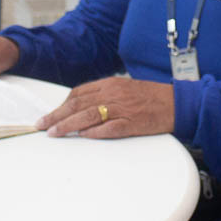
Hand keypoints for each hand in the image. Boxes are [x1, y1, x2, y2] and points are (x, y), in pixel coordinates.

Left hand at [39, 77, 173, 139]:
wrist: (178, 102)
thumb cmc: (152, 97)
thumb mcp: (125, 89)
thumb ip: (104, 96)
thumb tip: (82, 108)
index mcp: (110, 84)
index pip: (78, 94)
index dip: (61, 105)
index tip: (49, 115)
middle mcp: (113, 94)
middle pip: (77, 104)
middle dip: (56, 115)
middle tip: (42, 125)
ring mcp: (122, 109)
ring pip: (88, 116)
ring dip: (68, 125)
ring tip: (54, 133)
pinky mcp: (132, 123)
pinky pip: (109, 128)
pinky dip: (94, 132)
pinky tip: (82, 136)